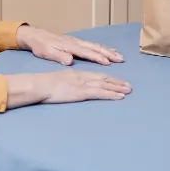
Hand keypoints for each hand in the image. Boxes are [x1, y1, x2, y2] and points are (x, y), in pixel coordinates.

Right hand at [5, 70, 130, 108]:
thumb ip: (69, 82)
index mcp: (77, 73)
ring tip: (128, 90)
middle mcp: (82, 77)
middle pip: (104, 79)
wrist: (39, 85)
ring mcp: (83, 84)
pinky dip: (111, 94)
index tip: (119, 81)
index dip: (109, 78)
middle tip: (129, 86)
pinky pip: (100, 93)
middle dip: (117, 82)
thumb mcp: (60, 80)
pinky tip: (119, 96)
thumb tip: (73, 86)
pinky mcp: (81, 92)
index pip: (97, 75)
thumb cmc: (45, 84)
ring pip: (104, 85)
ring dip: (118, 88)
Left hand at [16, 25, 122, 65]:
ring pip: (95, 45)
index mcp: (70, 46)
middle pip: (95, 48)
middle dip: (108, 53)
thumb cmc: (40, 46)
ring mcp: (76, 41)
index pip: (87, 53)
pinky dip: (101, 47)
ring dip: (107, 50)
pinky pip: (92, 44)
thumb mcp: (46, 52)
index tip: (109, 63)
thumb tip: (70, 61)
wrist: (35, 35)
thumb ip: (59, 56)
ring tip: (119, 55)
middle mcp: (75, 42)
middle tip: (121, 59)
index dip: (98, 58)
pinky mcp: (75, 42)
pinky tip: (107, 50)